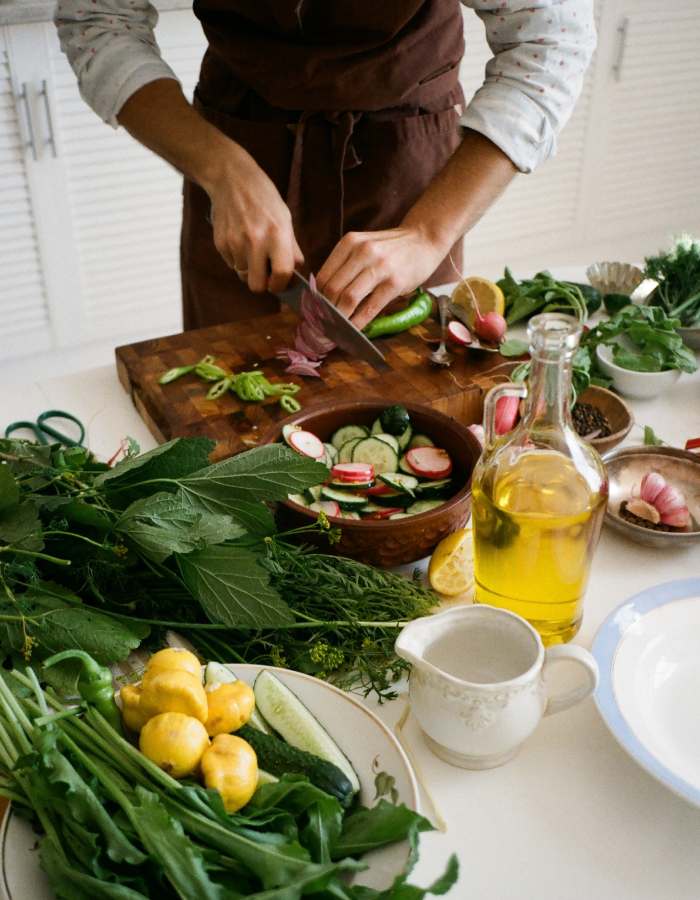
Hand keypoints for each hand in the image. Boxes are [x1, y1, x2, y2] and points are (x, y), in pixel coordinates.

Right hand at [204, 141, 303, 292]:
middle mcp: (256, 241)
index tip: (279, 283)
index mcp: (277, 234)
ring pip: (242, 275)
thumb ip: (291, 248)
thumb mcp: (285, 218)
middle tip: (265, 274)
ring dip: (249, 269)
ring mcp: (235, 242)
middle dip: (262, 283)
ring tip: (252, 250)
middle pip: (256, 285)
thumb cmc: (263, 198)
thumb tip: (296, 272)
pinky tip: (240, 240)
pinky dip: (237, 258)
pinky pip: (231, 264)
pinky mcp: (220, 243)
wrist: (231, 178)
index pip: (281, 274)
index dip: (280, 285)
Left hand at [316, 226, 446, 328]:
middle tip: (322, 325)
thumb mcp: (364, 246)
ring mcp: (380, 267)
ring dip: (340, 319)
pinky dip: (359, 322)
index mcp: (349, 243)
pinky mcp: (395, 282)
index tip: (314, 313)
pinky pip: (370, 307)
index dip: (315, 299)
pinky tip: (354, 330)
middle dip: (325, 311)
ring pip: (348, 298)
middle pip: (332, 289)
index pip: (323, 276)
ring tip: (336, 330)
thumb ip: (345, 265)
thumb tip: (324, 296)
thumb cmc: (391, 248)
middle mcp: (362, 252)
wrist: (424, 238)